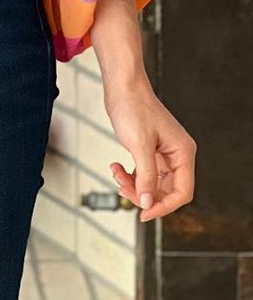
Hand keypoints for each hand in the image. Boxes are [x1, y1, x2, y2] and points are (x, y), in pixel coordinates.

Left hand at [104, 78, 195, 221]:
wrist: (121, 86)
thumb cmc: (133, 107)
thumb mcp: (139, 145)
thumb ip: (145, 176)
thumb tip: (146, 202)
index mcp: (182, 153)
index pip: (182, 192)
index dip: (164, 206)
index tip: (144, 213)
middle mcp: (176, 154)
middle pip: (166, 190)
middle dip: (143, 193)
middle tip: (122, 188)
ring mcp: (163, 152)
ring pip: (152, 182)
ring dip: (133, 184)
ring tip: (116, 174)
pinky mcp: (149, 149)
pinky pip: (143, 172)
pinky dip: (129, 174)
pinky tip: (116, 167)